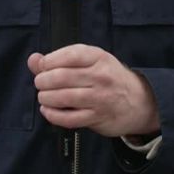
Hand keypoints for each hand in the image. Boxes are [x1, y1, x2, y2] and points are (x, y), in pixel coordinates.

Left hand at [28, 45, 159, 138]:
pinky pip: (69, 118)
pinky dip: (53, 115)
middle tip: (40, 83)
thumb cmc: (111, 78)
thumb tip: (34, 59)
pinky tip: (48, 110)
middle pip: (61, 77)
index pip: (68, 55)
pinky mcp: (97, 117)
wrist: (139, 101)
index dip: (48, 61)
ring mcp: (99, 98)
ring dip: (46, 98)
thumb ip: (60, 59)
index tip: (42, 66)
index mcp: (98, 57)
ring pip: (63, 98)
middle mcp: (100, 76)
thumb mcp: (91, 61)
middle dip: (43, 81)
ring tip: (44, 96)